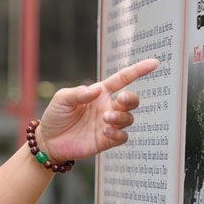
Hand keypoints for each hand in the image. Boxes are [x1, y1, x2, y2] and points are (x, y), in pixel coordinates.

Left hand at [36, 59, 158, 161]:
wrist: (48, 140)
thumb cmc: (55, 116)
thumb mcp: (62, 99)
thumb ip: (79, 93)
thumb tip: (98, 89)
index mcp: (100, 93)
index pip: (123, 79)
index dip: (138, 70)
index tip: (154, 63)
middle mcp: (107, 107)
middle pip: (131, 101)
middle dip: (132, 99)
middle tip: (122, 99)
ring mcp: (108, 124)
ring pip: (129, 118)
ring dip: (121, 117)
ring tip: (105, 119)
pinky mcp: (106, 140)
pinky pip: (122, 136)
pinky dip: (118, 133)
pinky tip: (106, 131)